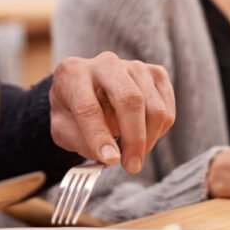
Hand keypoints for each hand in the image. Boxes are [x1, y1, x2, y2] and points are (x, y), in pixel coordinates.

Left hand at [48, 51, 175, 174]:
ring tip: (132, 154)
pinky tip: (142, 137)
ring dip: (148, 139)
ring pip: (154, 107)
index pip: (88, 107)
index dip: (99, 136)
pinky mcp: (155, 74)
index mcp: (73, 73)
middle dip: (134, 138)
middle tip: (131, 165)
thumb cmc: (72, 109)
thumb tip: (109, 155)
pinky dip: (158, 131)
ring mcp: (134, 66)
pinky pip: (166, 109)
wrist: (86, 88)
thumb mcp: (62, 128)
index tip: (110, 160)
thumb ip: (80, 141)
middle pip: (129, 99)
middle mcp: (105, 63)